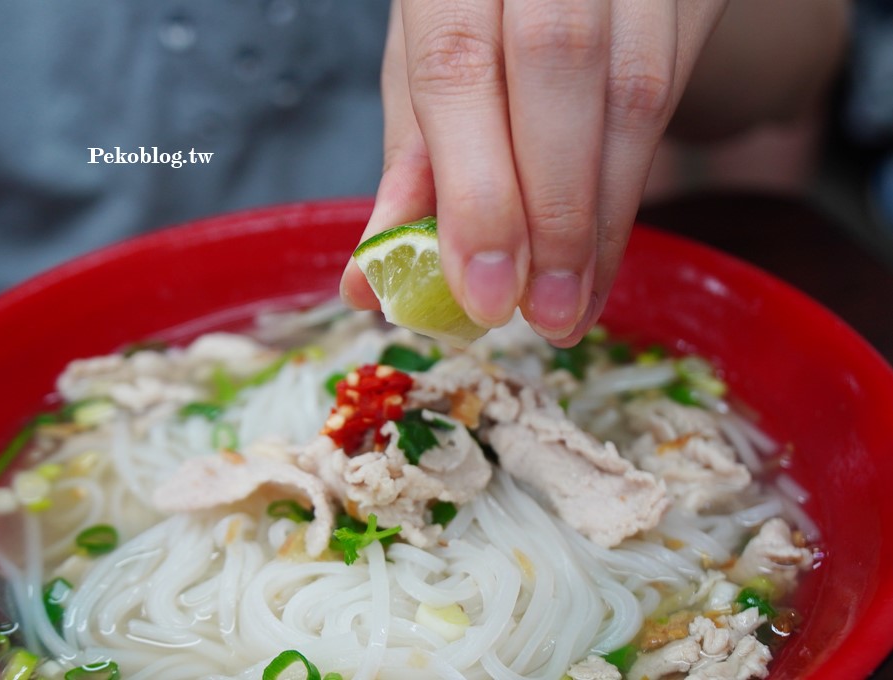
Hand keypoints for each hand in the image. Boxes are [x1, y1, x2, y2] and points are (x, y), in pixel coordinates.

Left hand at [341, 0, 728, 345]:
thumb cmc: (470, 6)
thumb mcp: (421, 63)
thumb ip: (407, 161)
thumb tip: (368, 285)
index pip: (460, 64)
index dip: (477, 190)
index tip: (487, 296)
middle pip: (558, 64)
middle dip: (554, 212)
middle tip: (545, 316)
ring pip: (636, 86)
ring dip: (603, 220)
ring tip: (573, 307)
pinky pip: (674, 91)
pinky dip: (629, 192)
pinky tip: (600, 256)